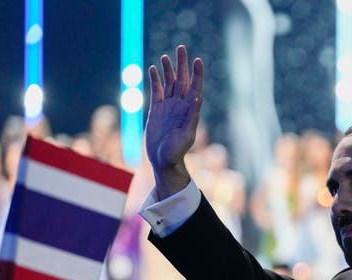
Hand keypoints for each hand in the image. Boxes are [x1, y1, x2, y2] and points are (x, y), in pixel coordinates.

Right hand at [145, 45, 203, 198]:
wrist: (163, 161)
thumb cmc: (177, 151)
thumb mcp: (187, 134)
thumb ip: (192, 116)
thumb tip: (198, 97)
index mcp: (190, 110)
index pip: (195, 87)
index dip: (197, 73)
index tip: (197, 60)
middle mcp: (180, 106)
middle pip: (182, 80)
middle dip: (182, 64)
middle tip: (181, 47)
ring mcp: (168, 107)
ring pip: (169, 83)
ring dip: (168, 69)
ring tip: (166, 56)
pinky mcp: (156, 110)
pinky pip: (156, 91)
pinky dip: (154, 80)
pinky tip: (152, 69)